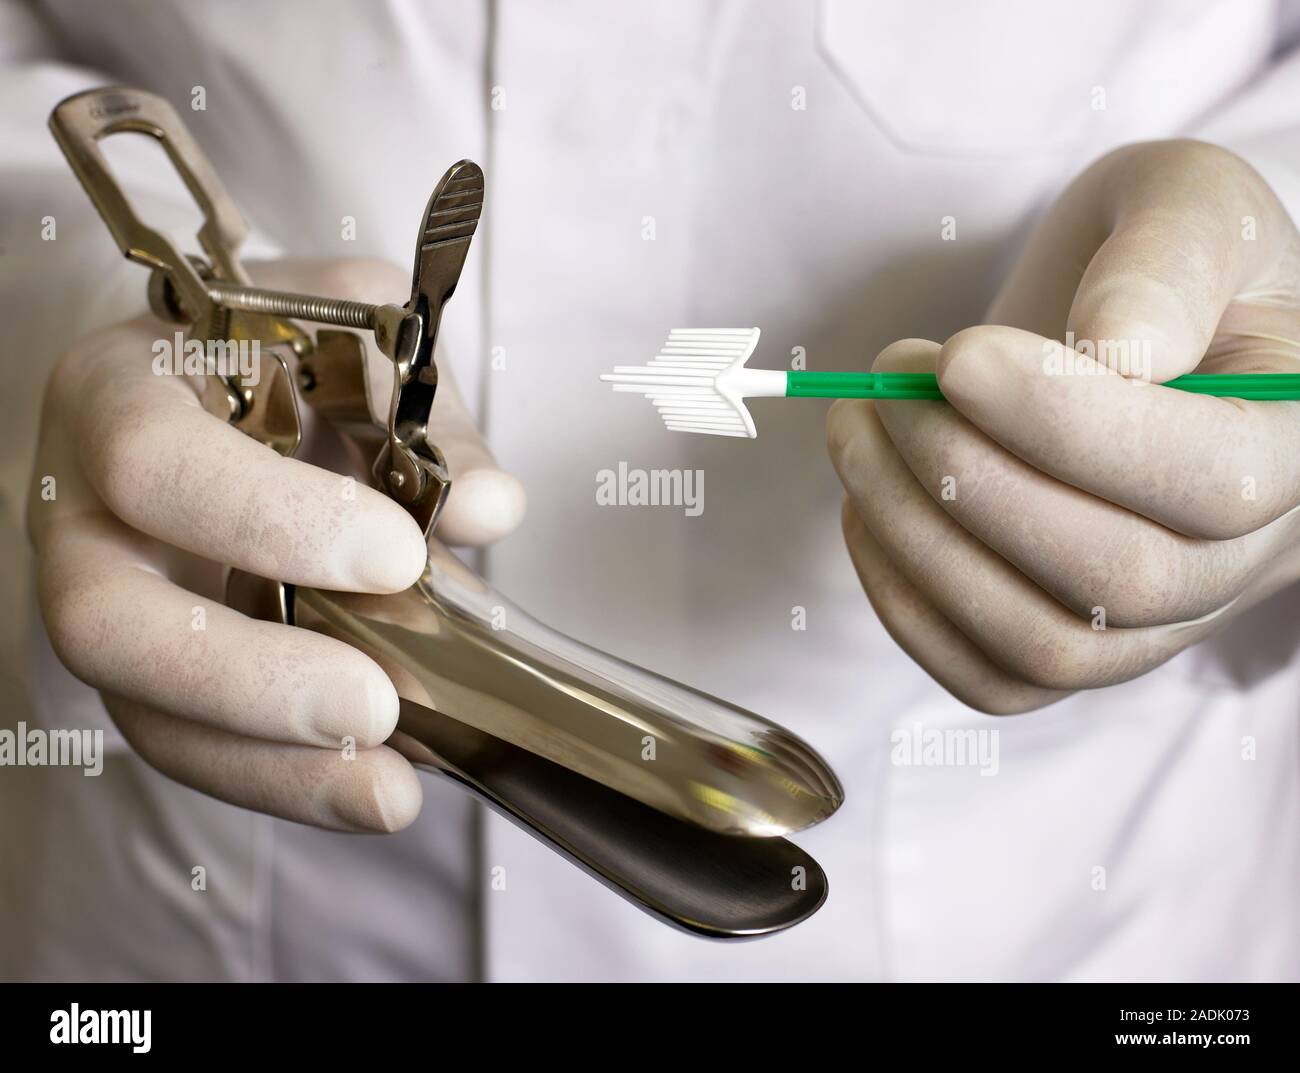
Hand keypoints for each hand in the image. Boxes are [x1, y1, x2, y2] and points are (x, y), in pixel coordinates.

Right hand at [28, 258, 524, 826]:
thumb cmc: (282, 355)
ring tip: (388, 790)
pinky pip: (196, 747)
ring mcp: (109, 605)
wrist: (229, 384)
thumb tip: (488, 509)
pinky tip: (373, 786)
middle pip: (108, 623)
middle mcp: (84, 513)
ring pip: (145, 714)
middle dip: (247, 679)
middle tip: (375, 705)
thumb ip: (423, 419)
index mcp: (120, 396)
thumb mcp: (354, 342)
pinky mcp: (150, 676)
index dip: (270, 519)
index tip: (396, 555)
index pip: (156, 463)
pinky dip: (287, 779)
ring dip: (271, 767)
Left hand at [828, 140, 1299, 713]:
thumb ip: (1165, 264)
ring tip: (857, 433)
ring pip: (1044, 644)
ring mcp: (1161, 623)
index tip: (955, 357)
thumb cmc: (1166, 261)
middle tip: (885, 391)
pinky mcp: (1079, 646)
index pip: (1212, 482)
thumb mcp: (1188, 209)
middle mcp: (1248, 560)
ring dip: (917, 541)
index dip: (1068, 426)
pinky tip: (866, 511)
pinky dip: (906, 604)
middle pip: (1118, 579)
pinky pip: (993, 676)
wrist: (1129, 329)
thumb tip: (1117, 351)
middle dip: (970, 481)